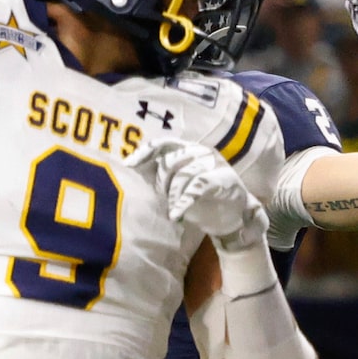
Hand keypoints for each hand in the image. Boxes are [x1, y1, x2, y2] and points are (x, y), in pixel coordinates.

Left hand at [127, 135, 269, 251]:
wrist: (231, 215)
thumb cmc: (198, 197)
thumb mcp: (173, 184)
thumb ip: (156, 173)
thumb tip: (128, 164)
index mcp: (188, 149)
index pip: (164, 143)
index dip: (144, 152)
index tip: (128, 165)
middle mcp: (202, 152)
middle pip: (171, 161)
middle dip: (162, 182)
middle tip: (164, 199)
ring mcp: (215, 164)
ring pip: (185, 174)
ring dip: (174, 195)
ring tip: (173, 210)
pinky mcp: (225, 179)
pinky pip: (199, 187)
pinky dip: (184, 202)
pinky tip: (176, 215)